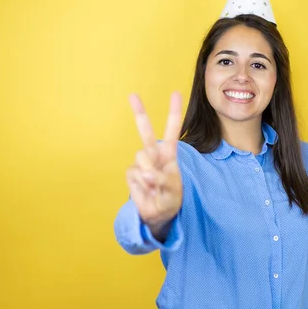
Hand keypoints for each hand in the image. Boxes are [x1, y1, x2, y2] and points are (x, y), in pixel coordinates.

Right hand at [127, 92, 182, 238]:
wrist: (158, 214)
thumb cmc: (169, 199)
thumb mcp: (173, 191)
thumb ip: (161, 180)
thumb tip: (146, 174)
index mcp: (169, 155)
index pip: (172, 130)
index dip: (174, 112)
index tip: (175, 93)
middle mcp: (155, 156)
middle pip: (146, 132)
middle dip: (139, 113)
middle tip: (132, 95)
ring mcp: (142, 164)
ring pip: (142, 158)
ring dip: (149, 173)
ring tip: (154, 187)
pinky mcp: (132, 173)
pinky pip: (135, 174)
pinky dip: (141, 185)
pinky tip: (146, 190)